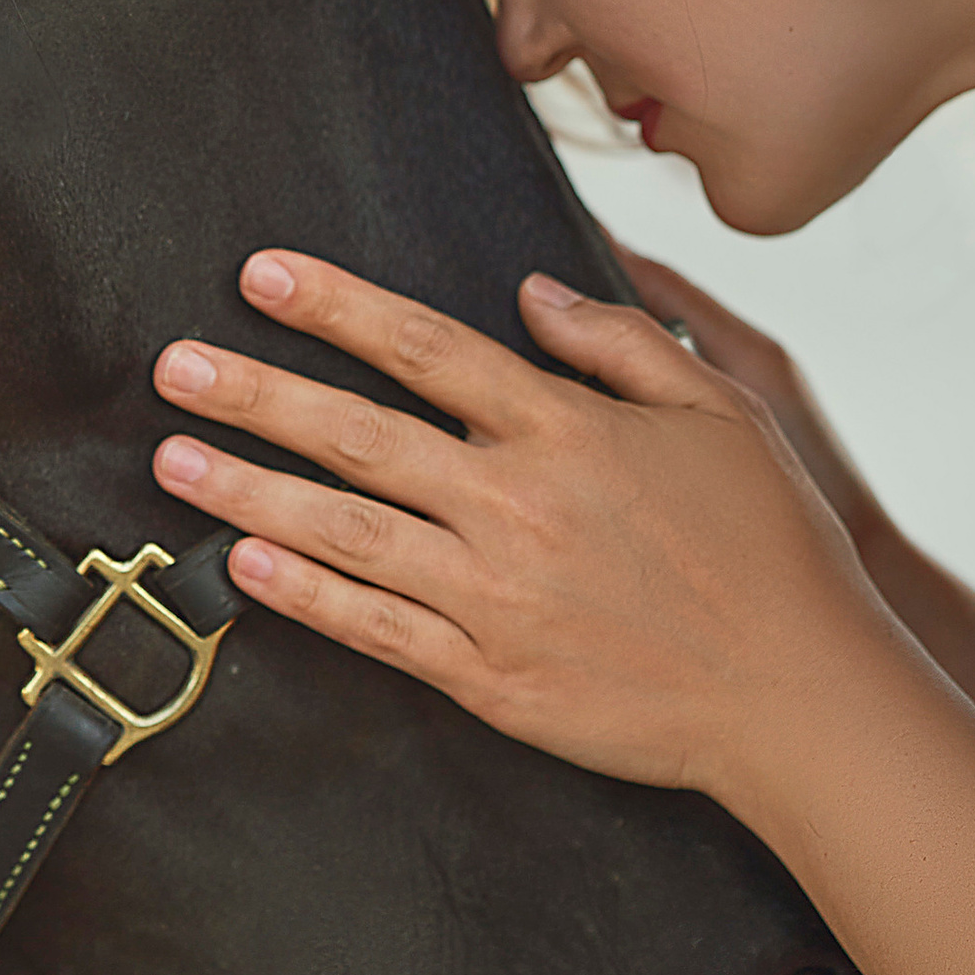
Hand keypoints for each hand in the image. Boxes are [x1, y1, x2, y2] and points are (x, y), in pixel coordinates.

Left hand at [149, 250, 895, 801]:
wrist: (802, 699)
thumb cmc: (772, 547)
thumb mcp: (723, 409)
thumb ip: (620, 340)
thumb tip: (531, 291)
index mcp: (565, 429)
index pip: (424, 347)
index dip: (335, 307)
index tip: (261, 275)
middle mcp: (517, 504)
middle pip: (359, 435)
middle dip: (255, 394)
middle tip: (173, 364)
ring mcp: (497, 596)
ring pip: (346, 533)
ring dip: (249, 494)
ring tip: (171, 462)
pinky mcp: (492, 677)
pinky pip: (379, 631)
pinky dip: (306, 598)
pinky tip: (245, 570)